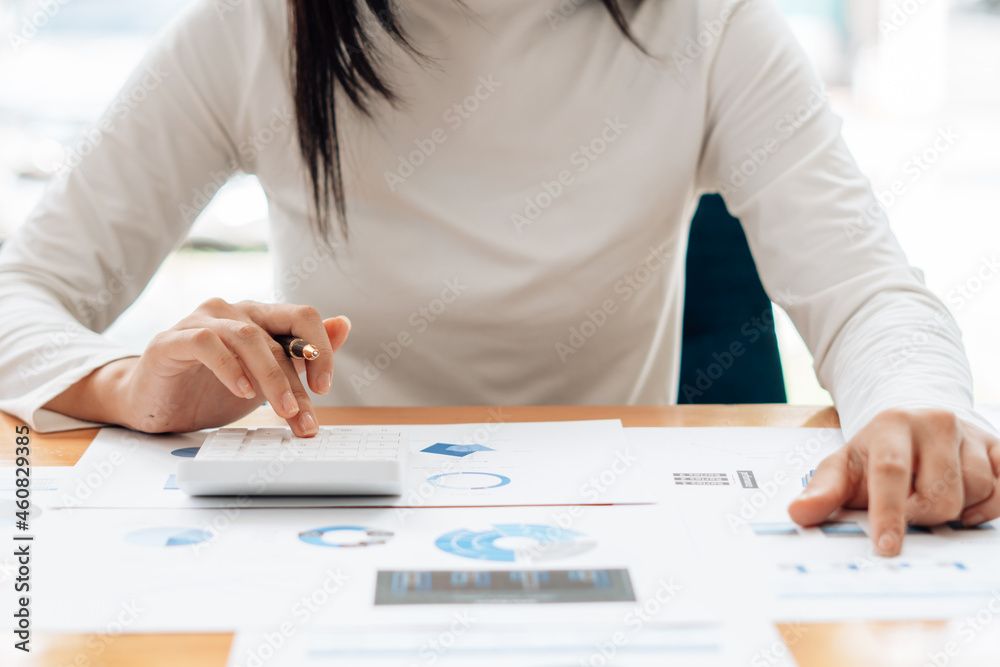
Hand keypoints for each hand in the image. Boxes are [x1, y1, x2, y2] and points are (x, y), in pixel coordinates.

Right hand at [46, 299, 350, 436]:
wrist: (153, 405)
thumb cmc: (211, 389)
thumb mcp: (267, 378)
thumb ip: (303, 354)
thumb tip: (344, 324)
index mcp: (259, 317)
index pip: (302, 317)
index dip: (321, 349)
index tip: (324, 388)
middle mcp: (232, 311)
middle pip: (277, 333)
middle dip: (297, 379)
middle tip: (306, 417)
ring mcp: (200, 321)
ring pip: (247, 338)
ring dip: (271, 379)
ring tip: (283, 412)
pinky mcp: (171, 340)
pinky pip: (206, 343)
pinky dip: (229, 367)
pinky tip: (242, 392)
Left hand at [788, 409, 999, 556]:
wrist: (913, 425)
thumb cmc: (875, 453)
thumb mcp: (843, 467)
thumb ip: (822, 491)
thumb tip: (799, 513)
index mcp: (891, 424)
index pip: (891, 472)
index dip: (889, 512)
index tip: (887, 547)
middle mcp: (934, 421)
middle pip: (939, 495)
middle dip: (922, 516)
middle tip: (910, 509)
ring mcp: (971, 432)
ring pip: (976, 494)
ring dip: (955, 510)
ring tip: (931, 495)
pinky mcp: (998, 446)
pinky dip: (987, 507)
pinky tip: (966, 500)